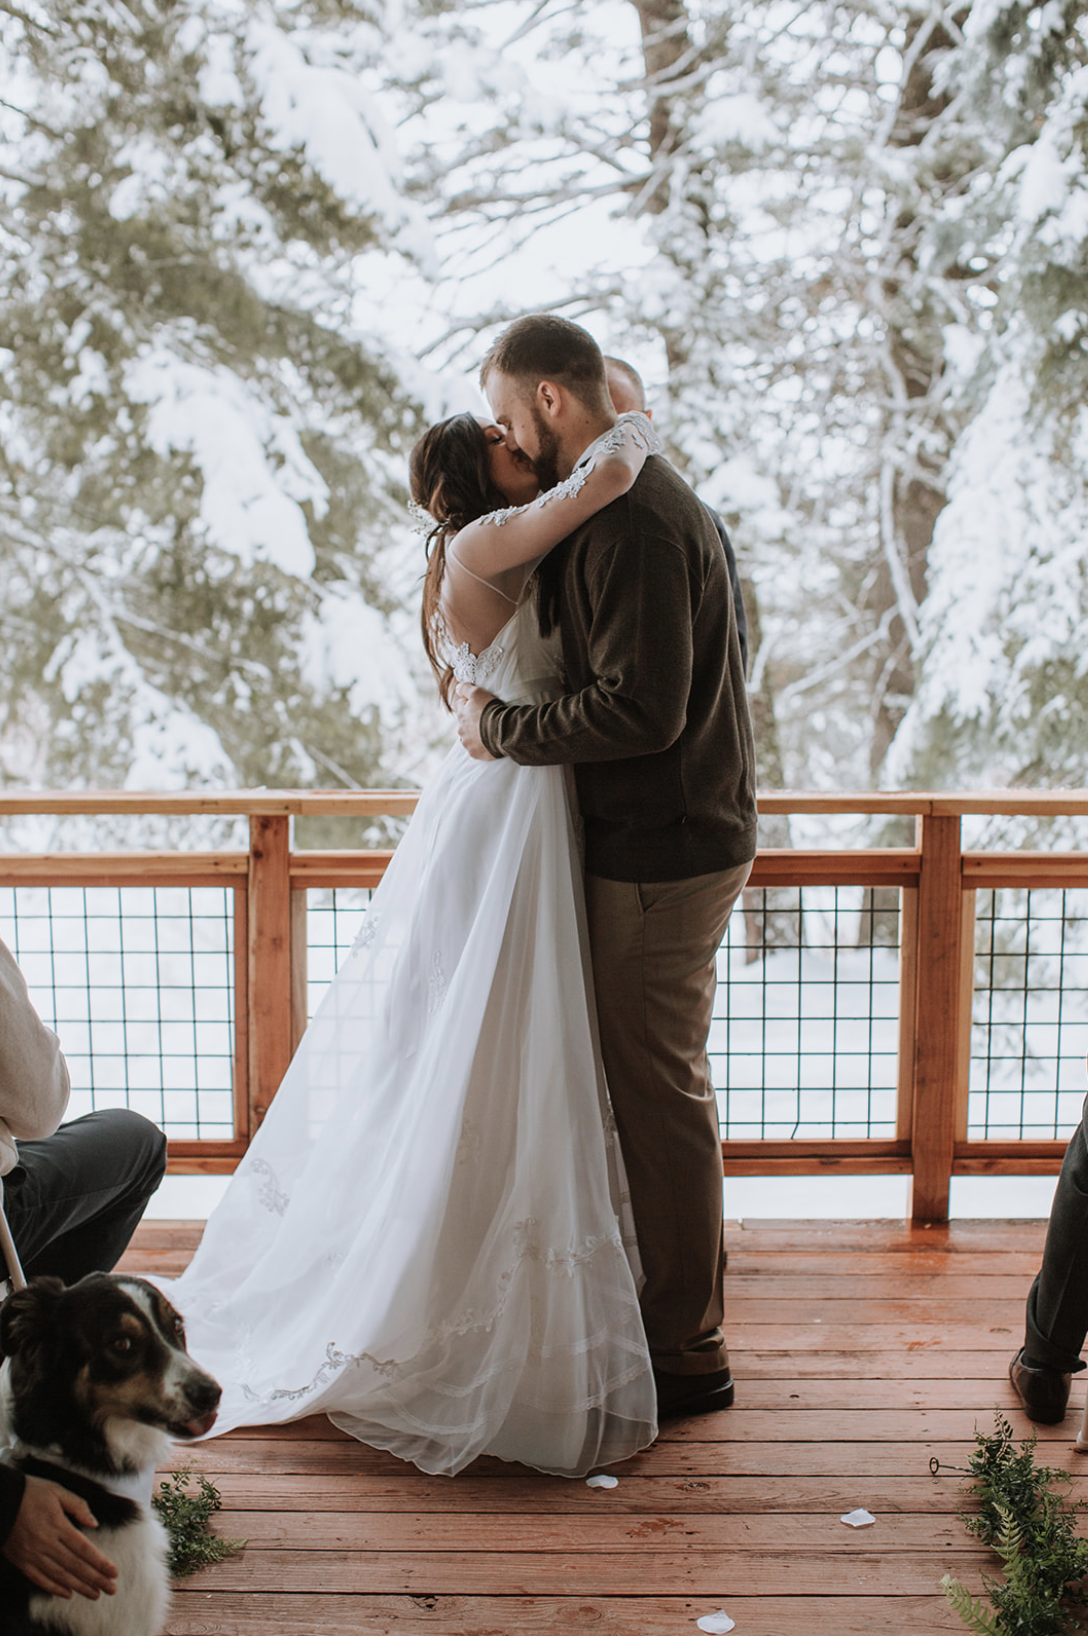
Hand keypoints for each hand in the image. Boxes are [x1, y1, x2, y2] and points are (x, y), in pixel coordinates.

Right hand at [1, 1474, 117, 1599]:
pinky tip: (67, 1594)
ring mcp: (32, 1554)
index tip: (113, 1571)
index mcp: (57, 1525)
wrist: (0, 1500)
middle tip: (110, 1589)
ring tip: (94, 1594)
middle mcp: (45, 1543)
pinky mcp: (21, 1561)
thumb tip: (94, 1523)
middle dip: (95, 1579)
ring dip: (79, 1587)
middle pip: (74, 1565)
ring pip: (59, 1575)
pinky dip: (54, 1588)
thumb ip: (78, 1505)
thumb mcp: (57, 1490)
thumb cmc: (31, 1492)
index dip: (100, 1562)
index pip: (83, 1548)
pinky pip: (39, 1579)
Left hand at [454, 683, 497, 760]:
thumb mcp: (478, 693)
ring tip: (489, 732)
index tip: (480, 705)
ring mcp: (467, 743)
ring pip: (469, 737)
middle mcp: (460, 730)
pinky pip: (476, 749)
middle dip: (473, 721)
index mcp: (460, 715)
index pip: (460, 706)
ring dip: (476, 735)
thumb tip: (457, 687)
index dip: (469, 703)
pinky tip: (490, 742)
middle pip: (464, 723)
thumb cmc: (491, 711)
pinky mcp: (474, 753)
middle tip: (487, 719)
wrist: (503, 731)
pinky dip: (481, 746)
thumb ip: (465, 688)